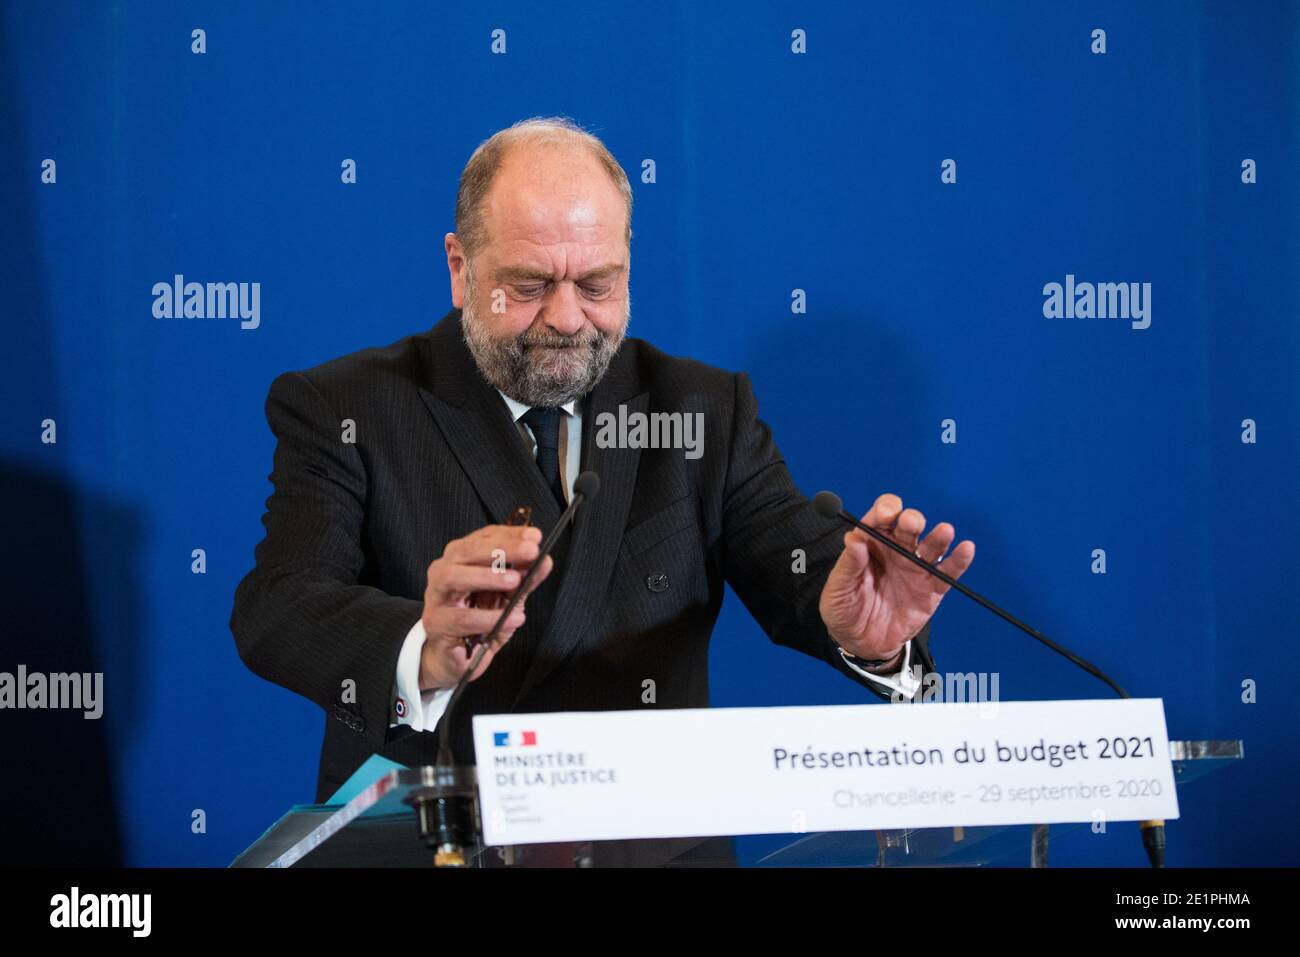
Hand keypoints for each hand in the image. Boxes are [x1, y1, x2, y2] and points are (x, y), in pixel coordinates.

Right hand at [419, 524, 552, 691]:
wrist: (457, 658)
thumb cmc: (480, 621)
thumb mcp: (507, 597)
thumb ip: (524, 578)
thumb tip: (545, 560)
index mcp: (461, 559)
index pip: (484, 537)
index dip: (510, 535)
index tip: (535, 536)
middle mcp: (444, 571)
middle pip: (467, 551)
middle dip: (501, 549)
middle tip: (530, 552)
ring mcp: (436, 597)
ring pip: (454, 577)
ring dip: (487, 577)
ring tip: (515, 581)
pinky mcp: (436, 623)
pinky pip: (461, 618)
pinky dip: (488, 618)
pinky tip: (513, 619)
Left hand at [818, 493, 974, 661]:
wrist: (862, 643)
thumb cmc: (845, 610)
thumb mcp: (838, 590)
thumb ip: (848, 565)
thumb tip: (853, 539)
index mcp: (870, 543)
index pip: (881, 517)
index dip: (885, 510)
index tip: (885, 516)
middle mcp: (896, 549)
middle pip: (908, 525)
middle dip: (911, 520)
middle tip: (909, 524)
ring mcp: (915, 567)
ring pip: (931, 545)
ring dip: (938, 536)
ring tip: (944, 531)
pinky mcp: (931, 589)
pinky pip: (947, 572)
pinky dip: (959, 560)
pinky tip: (966, 549)